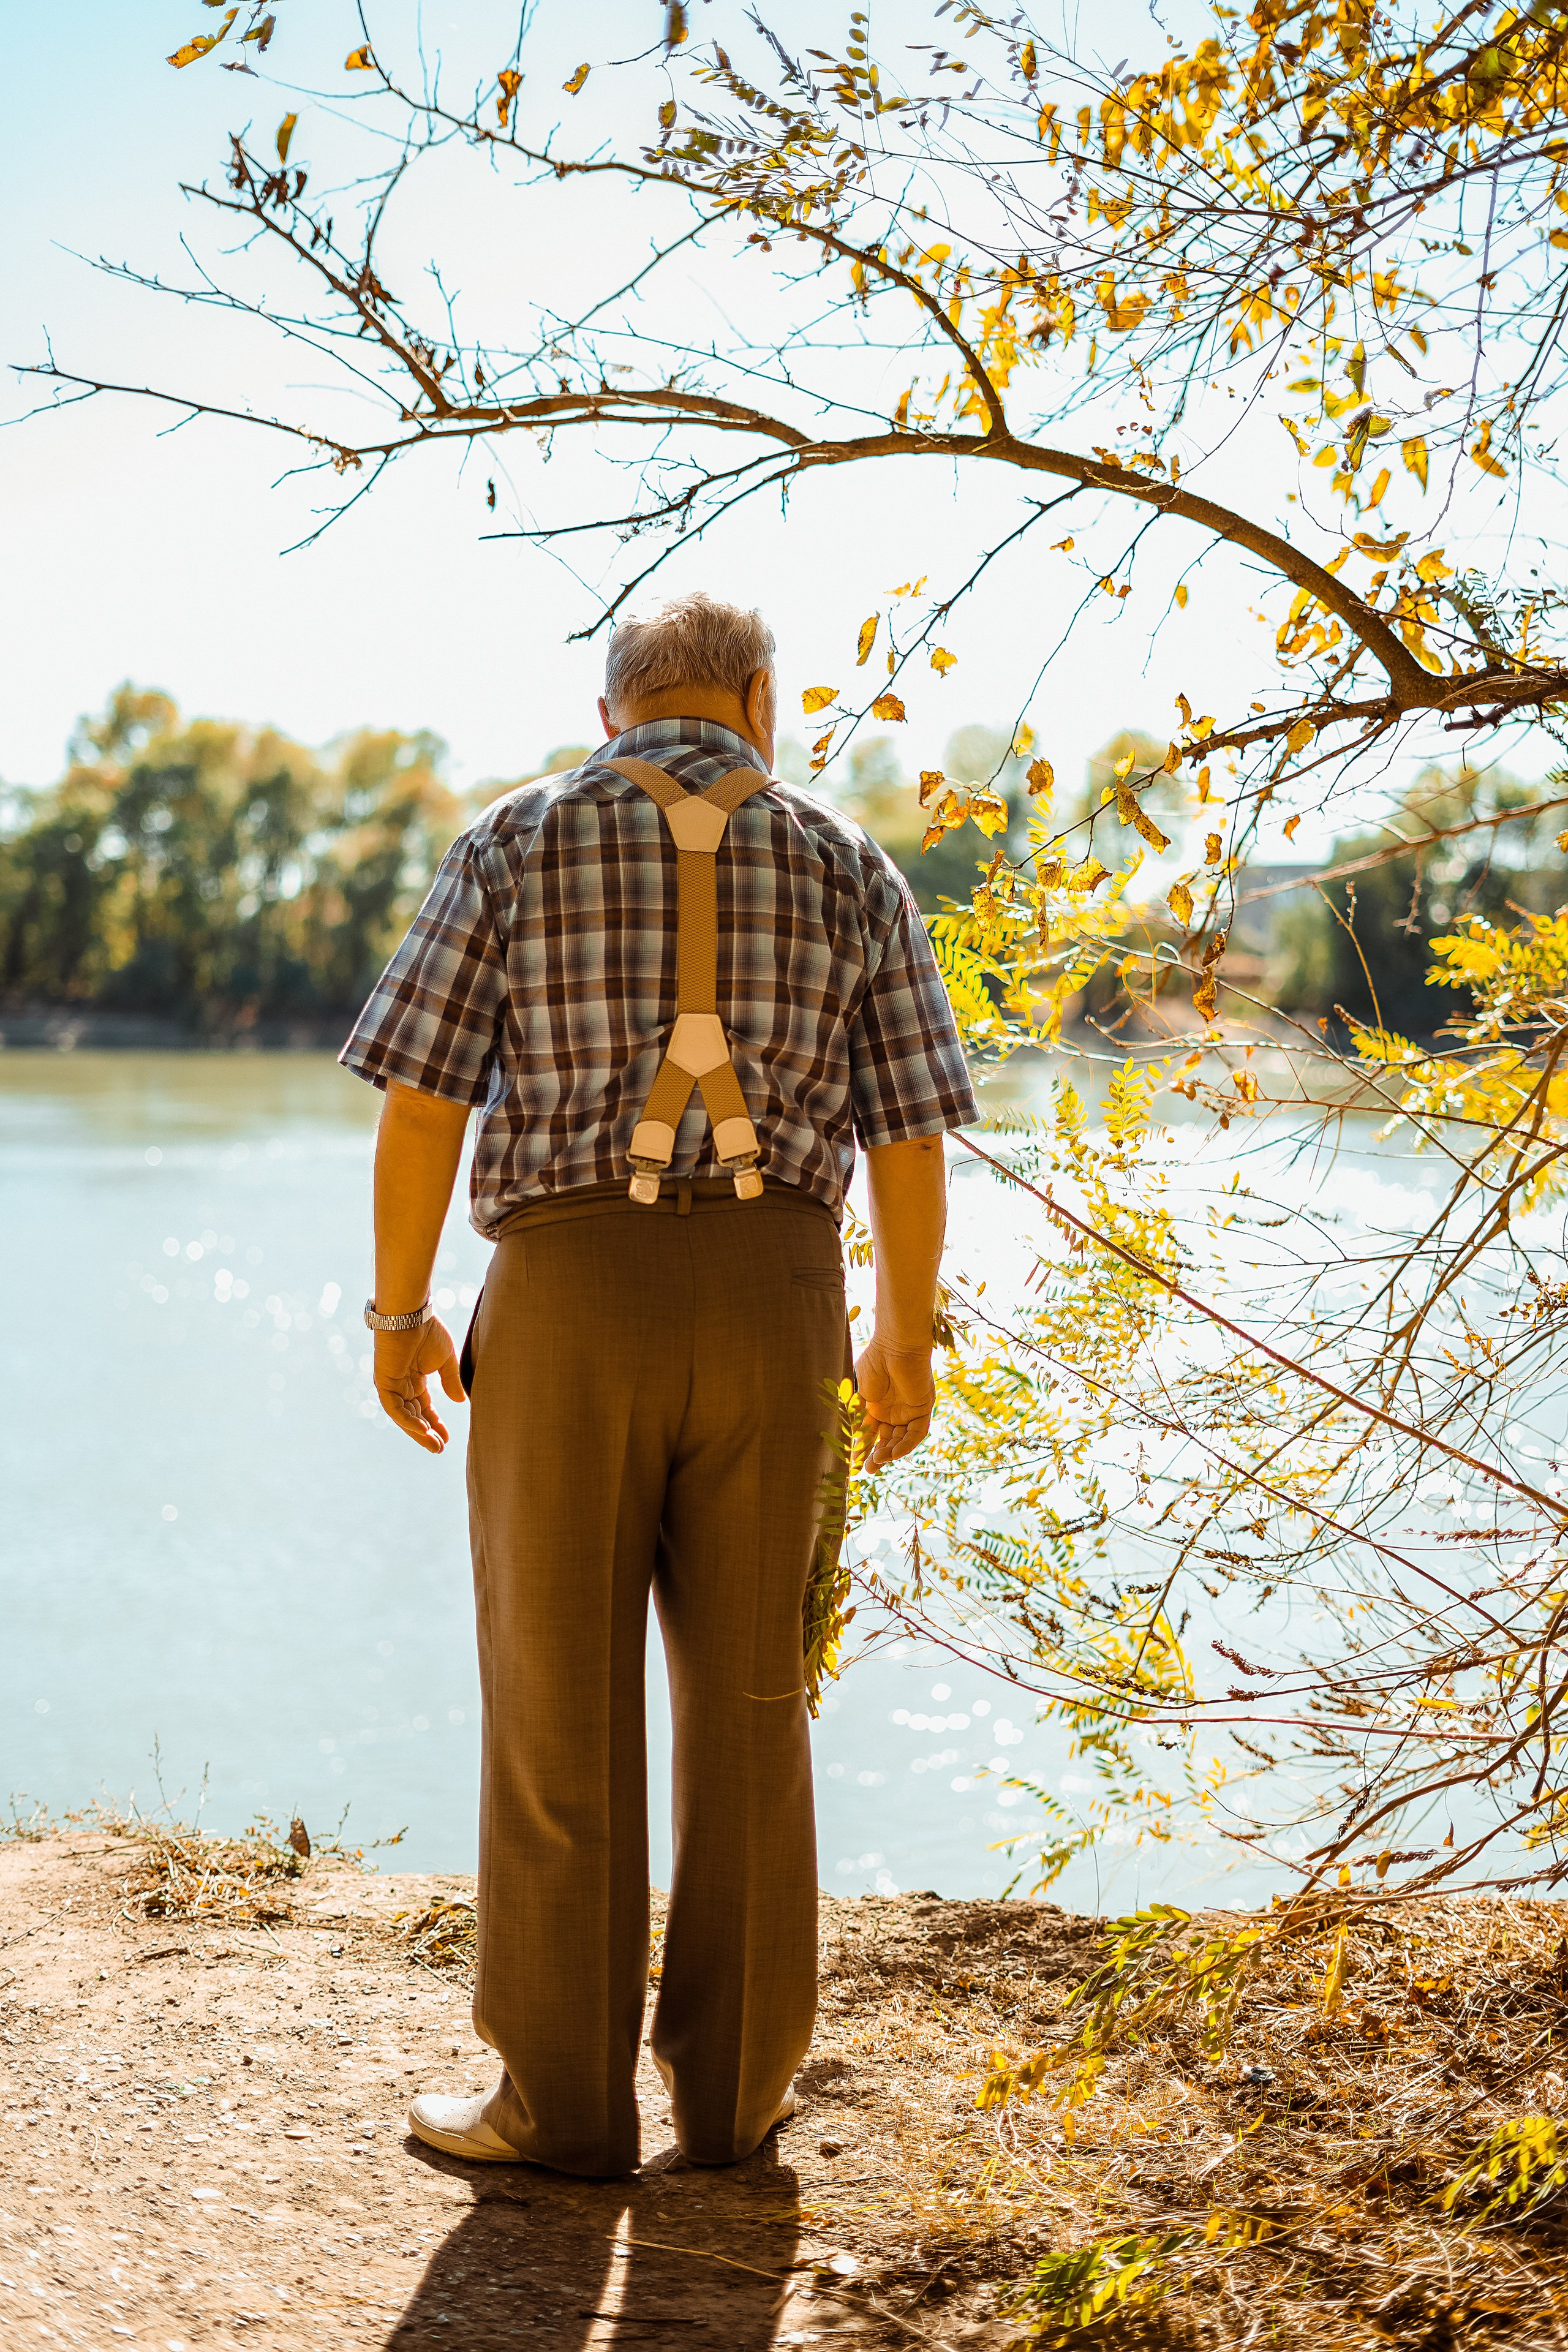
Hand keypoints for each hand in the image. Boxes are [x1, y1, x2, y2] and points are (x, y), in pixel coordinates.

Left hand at [374, 1317, 464, 1453]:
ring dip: (418, 1432)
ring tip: (434, 1445)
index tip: (447, 1438)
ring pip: (404, 1416)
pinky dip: (407, 1420)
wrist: (411, 1314)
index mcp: (415, 1379)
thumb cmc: (428, 1330)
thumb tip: (460, 1401)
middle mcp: (402, 1384)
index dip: (435, 1423)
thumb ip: (451, 1380)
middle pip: (413, 1416)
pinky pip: (394, 1408)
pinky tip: (422, 1430)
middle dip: (426, 1433)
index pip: (424, 1408)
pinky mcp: (384, 1382)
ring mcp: (391, 1384)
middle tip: (440, 1449)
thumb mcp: (446, 1360)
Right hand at [854, 1336, 934, 1473]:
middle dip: (877, 1456)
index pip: (872, 1433)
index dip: (864, 1448)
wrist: (894, 1345)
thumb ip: (858, 1415)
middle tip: (867, 1470)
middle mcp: (895, 1411)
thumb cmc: (873, 1362)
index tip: (854, 1462)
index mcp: (878, 1407)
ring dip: (890, 1452)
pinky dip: (906, 1444)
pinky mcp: (923, 1408)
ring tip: (877, 1462)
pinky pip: (917, 1432)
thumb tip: (851, 1437)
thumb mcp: (861, 1394)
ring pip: (902, 1439)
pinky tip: (893, 1453)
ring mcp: (909, 1410)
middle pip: (887, 1440)